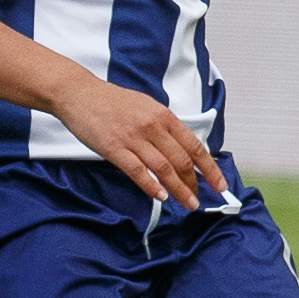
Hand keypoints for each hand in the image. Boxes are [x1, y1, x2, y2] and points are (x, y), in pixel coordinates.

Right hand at [48, 73, 225, 207]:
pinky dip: (151, 187)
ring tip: (187, 203)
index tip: (219, 184)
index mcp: (163, 115)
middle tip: (198, 199)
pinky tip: (161, 197)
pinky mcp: (114, 148)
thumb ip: (163, 126)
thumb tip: (181, 149)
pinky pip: (138, 172)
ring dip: (179, 190)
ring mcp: (133, 138)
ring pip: (164, 169)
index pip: (194, 146)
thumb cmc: (111, 102)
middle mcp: (152, 126)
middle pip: (182, 161)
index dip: (210, 168)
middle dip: (194, 184)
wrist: (79, 94)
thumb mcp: (146, 106)